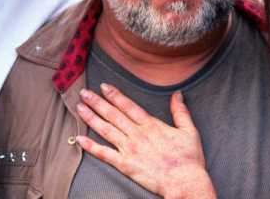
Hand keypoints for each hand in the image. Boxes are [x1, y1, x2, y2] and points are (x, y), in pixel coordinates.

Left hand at [76, 83, 215, 198]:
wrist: (185, 182)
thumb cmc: (189, 159)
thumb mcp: (189, 130)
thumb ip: (180, 111)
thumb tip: (177, 94)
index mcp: (151, 124)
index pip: (128, 105)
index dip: (114, 95)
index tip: (103, 86)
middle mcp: (137, 134)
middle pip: (113, 114)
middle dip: (97, 102)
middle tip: (84, 93)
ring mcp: (130, 149)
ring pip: (106, 130)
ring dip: (92, 118)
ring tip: (79, 108)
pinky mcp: (125, 165)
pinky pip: (104, 154)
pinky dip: (91, 146)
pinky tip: (80, 139)